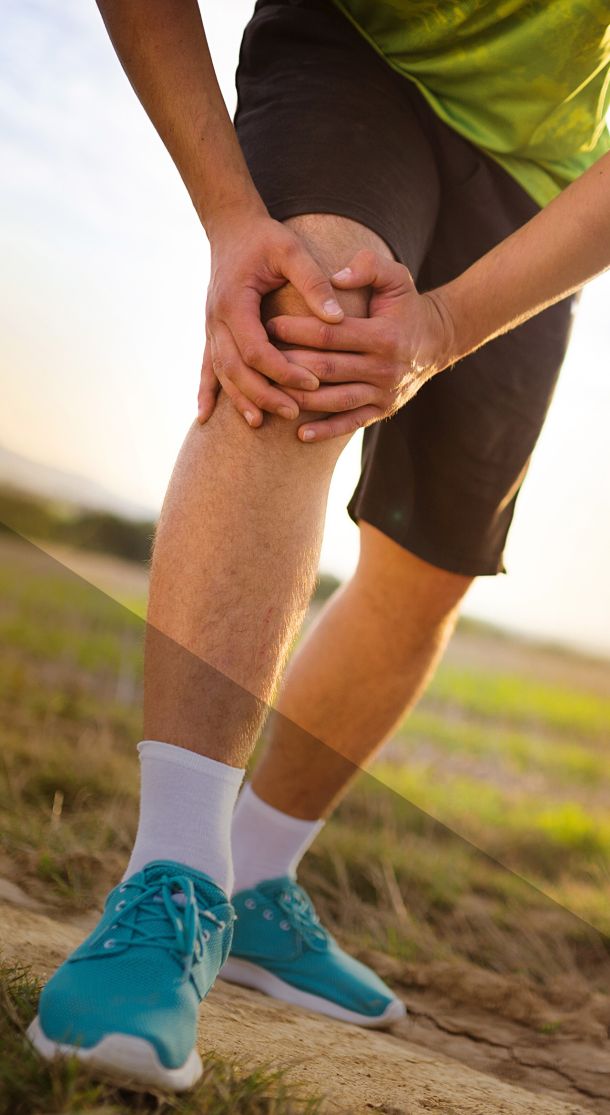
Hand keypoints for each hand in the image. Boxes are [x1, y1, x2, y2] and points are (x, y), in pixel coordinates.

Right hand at [197, 206, 343, 427]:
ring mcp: (210, 328)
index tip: (312, 382)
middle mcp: (216, 319)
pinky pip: (207, 367)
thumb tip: (337, 318)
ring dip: (239, 399)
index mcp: (235, 302)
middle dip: (263, 394)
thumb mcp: (292, 250)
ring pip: (221, 373)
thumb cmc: (265, 238)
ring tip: (261, 423)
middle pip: (235, 369)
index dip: (282, 370)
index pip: (256, 349)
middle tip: (292, 412)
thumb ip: (315, 282)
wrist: (232, 227)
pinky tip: (206, 416)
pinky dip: (207, 392)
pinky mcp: (212, 332)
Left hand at [265, 250, 456, 441]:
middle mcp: (384, 369)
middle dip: (289, 364)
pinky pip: (350, 423)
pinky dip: (326, 431)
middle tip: (259, 358)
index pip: (330, 334)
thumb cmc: (406, 305)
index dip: (297, 329)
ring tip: (269, 391)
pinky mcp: (382, 411)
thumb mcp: (396, 276)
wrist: (437, 342)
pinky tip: (300, 434)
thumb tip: (334, 279)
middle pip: (326, 370)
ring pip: (334, 400)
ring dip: (300, 399)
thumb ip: (367, 267)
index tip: (269, 323)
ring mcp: (383, 394)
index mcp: (384, 336)